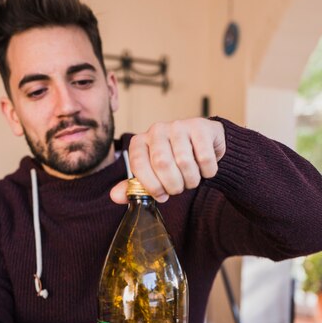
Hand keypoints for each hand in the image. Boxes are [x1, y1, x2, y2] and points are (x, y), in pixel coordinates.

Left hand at [111, 118, 225, 203]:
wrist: (203, 145)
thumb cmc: (173, 163)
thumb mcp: (152, 175)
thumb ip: (134, 187)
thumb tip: (114, 196)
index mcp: (140, 141)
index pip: (138, 165)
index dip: (151, 186)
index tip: (161, 196)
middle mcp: (157, 130)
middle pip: (162, 164)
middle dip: (173, 185)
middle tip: (178, 189)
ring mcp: (179, 125)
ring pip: (184, 162)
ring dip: (191, 180)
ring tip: (191, 180)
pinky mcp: (200, 127)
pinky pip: (204, 158)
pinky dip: (207, 172)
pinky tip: (205, 170)